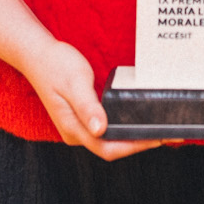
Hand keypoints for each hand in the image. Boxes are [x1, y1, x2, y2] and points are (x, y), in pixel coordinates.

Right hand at [20, 37, 161, 160]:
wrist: (38, 55)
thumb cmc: (56, 65)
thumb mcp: (75, 83)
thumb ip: (88, 107)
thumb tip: (100, 130)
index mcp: (73, 129)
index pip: (108, 148)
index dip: (133, 147)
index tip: (156, 139)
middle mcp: (76, 133)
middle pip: (111, 148)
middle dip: (138, 144)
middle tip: (165, 135)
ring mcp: (79, 127)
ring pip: (109, 141)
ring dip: (132, 138)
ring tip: (156, 130)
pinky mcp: (82, 119)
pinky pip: (106, 130)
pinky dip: (123, 128)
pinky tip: (136, 121)